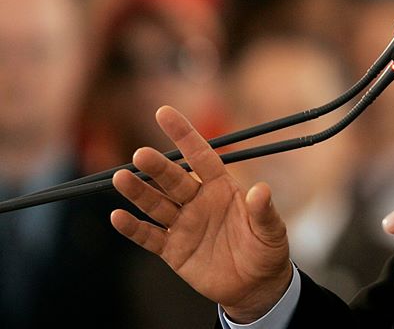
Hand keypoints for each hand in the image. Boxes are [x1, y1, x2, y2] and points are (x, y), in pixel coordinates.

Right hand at [110, 106, 292, 323]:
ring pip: (156, 204)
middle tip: (141, 155)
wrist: (256, 285)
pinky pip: (150, 237)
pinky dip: (133, 228)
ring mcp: (184, 225)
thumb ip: (263, 211)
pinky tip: (118, 217)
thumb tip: (262, 190)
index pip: (200, 155)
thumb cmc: (266, 249)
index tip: (164, 112)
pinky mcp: (173, 250)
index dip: (184, 134)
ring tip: (120, 178)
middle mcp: (199, 201)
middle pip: (173, 179)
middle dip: (157, 167)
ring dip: (139, 192)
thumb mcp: (271, 230)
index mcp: (222, 187)